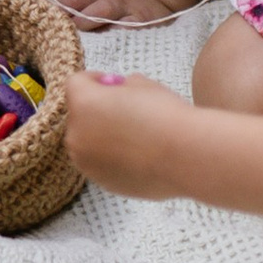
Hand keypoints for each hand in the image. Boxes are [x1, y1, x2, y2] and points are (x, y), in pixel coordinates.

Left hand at [61, 68, 197, 198]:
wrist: (186, 156)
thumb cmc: (165, 114)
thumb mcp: (143, 85)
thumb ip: (121, 87)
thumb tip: (119, 93)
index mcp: (83, 104)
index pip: (76, 83)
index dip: (95, 79)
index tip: (112, 83)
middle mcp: (77, 135)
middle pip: (80, 115)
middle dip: (97, 110)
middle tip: (125, 110)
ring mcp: (88, 163)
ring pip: (88, 143)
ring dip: (102, 136)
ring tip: (134, 136)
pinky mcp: (104, 183)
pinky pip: (102, 164)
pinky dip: (113, 158)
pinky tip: (139, 155)